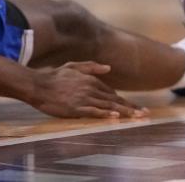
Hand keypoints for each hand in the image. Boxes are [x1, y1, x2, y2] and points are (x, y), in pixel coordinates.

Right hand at [28, 62, 145, 118]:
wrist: (38, 85)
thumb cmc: (54, 76)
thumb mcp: (73, 66)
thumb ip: (91, 66)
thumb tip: (109, 68)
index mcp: (91, 80)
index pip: (113, 93)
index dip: (126, 101)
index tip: (137, 108)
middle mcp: (91, 88)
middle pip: (115, 100)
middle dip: (131, 107)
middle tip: (145, 114)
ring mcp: (84, 98)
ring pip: (108, 106)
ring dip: (124, 112)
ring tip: (137, 117)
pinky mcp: (76, 108)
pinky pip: (94, 112)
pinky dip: (106, 114)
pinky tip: (116, 117)